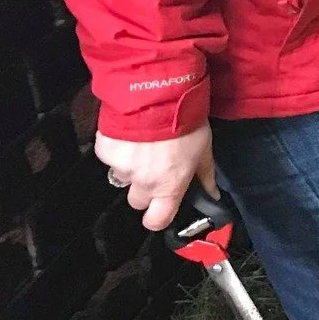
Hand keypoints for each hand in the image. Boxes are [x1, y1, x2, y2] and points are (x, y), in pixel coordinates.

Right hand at [94, 124, 215, 231]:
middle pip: (137, 200)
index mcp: (168, 187)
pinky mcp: (105, 152)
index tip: (159, 208)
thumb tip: (212, 195)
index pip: (156, 221)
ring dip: (131, 166)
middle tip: (154, 167)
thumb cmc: (186, 125)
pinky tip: (130, 135)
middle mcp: (143, 184)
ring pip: (123, 176)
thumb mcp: (204, 150)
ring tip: (144, 144)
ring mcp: (121, 169)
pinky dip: (118, 149)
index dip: (157, 217)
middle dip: (144, 188)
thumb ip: (205, 176)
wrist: (158, 98)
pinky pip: (110, 157)